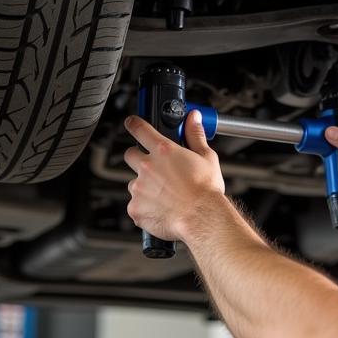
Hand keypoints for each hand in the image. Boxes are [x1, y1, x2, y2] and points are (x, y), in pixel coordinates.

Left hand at [123, 111, 225, 241]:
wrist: (202, 218)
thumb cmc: (205, 191)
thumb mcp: (206, 157)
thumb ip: (195, 135)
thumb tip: (194, 119)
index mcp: (164, 151)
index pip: (140, 129)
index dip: (134, 124)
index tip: (131, 123)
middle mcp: (148, 167)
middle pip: (130, 155)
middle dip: (138, 158)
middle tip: (153, 167)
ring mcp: (139, 188)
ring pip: (134, 183)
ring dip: (144, 186)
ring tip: (163, 194)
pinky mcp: (135, 207)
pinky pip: (135, 205)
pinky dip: (144, 207)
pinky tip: (161, 209)